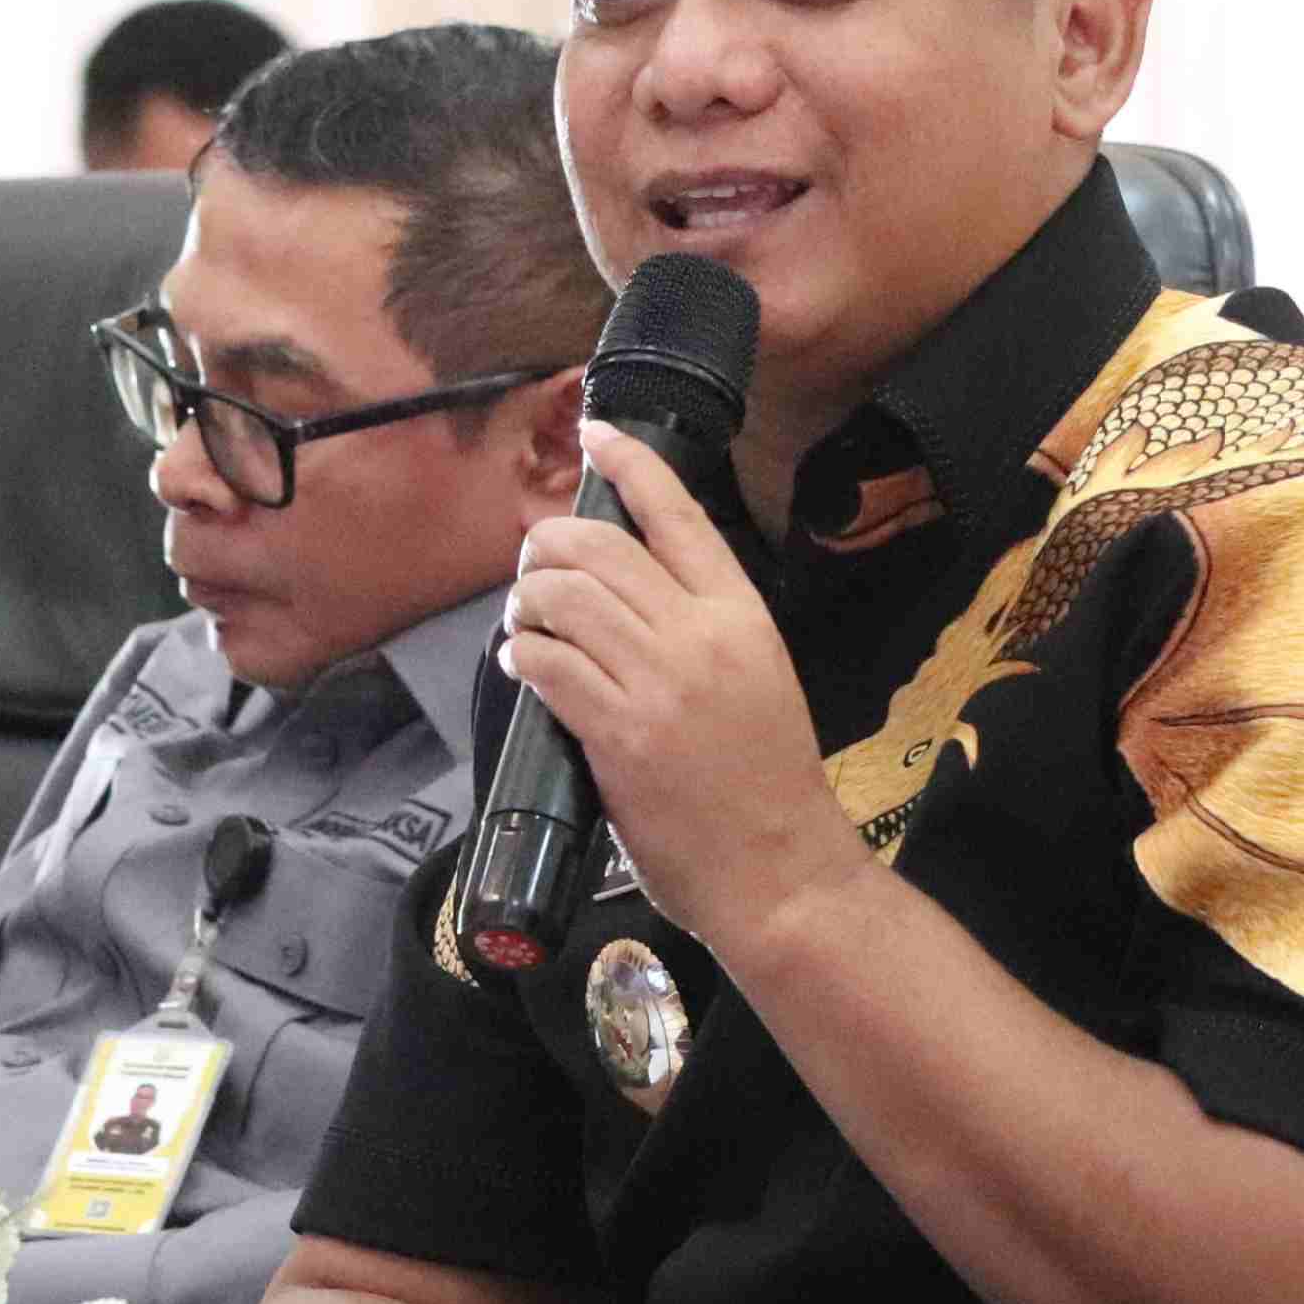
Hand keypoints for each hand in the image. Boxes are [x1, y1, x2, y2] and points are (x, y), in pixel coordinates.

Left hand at [502, 423, 864, 957]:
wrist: (781, 869)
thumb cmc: (769, 782)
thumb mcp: (759, 676)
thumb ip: (703, 630)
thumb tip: (627, 594)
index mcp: (743, 614)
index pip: (679, 514)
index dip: (630, 464)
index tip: (594, 434)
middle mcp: (699, 634)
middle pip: (599, 547)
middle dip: (547, 544)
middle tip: (534, 566)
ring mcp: (657, 683)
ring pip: (562, 598)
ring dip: (526, 602)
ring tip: (525, 622)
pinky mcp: (618, 734)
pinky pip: (546, 665)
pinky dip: (522, 655)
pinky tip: (522, 665)